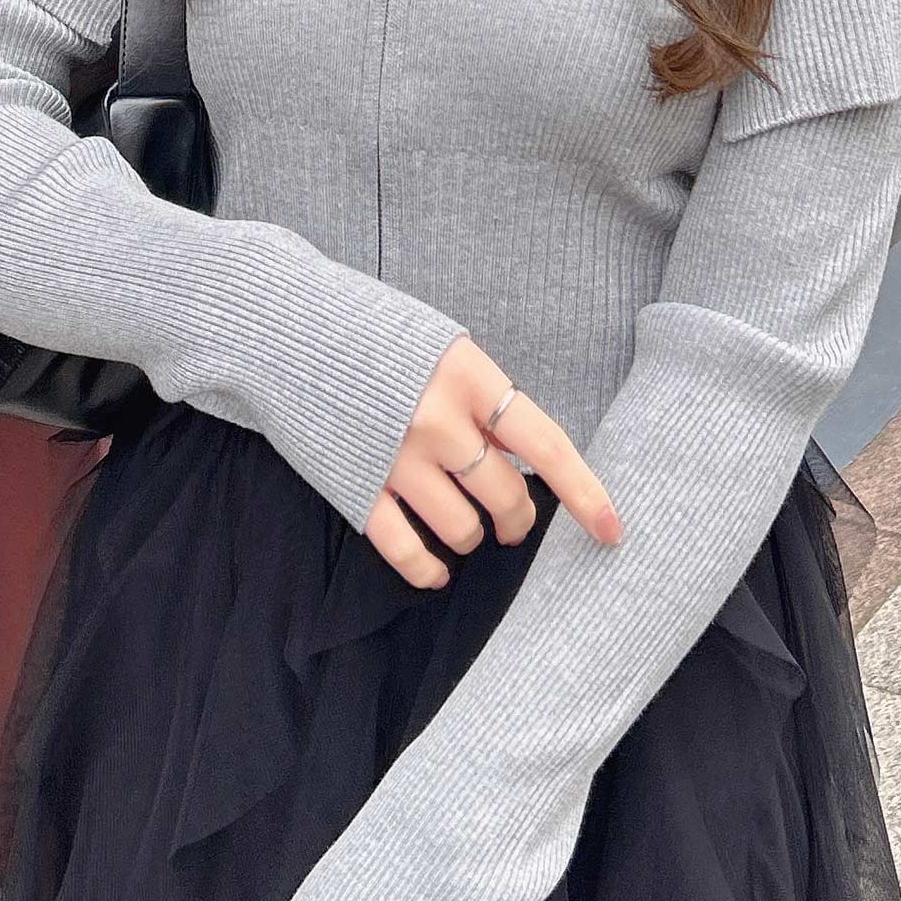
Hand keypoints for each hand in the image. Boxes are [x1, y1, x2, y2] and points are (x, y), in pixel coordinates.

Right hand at [363, 333, 623, 586]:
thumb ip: (483, 396)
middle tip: (513, 523)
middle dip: (517, 520)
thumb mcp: (443, 346)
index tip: (613, 532)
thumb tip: (521, 451)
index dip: (585, 494)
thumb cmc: (374, 333)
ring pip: (461, 528)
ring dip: (471, 538)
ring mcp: (394, 456)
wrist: (286, 326)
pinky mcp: (355, 485)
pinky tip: (434, 573)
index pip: (546, 446)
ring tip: (465, 528)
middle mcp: (438, 420)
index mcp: (470, 376)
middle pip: (505, 495)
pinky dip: (425, 570)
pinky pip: (404, 548)